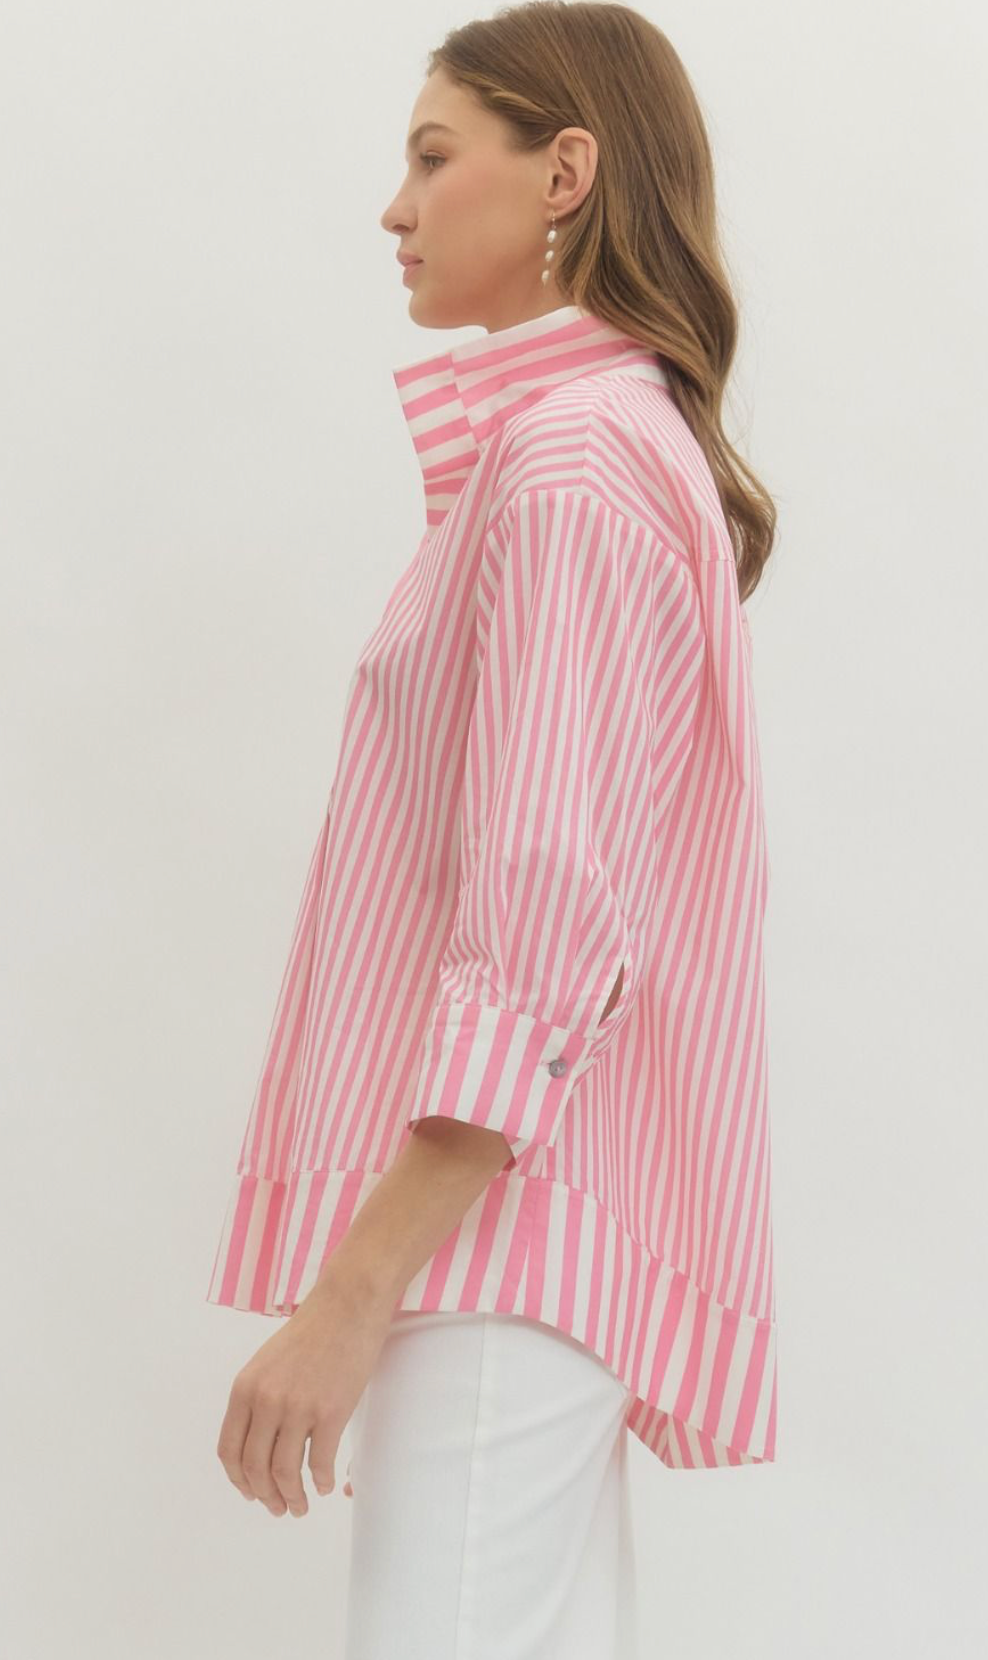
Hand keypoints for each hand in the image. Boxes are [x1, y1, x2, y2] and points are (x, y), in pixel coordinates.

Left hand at [215, 1265, 395, 1516]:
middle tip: (278, 1508)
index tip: (250, 1493)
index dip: (239, 1480)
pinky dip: (319, 1481)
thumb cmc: (311, 1331)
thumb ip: (257, 1399)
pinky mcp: (331, 1411)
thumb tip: (258, 1444)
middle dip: (265, 1496)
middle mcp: (266, 1400)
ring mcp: (298, 1407)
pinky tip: (324, 1485)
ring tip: (299, 1507)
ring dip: (292, 1497)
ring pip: (285, 1472)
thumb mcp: (267, 1363)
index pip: (229, 1451)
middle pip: (255, 1468)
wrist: (347, 1305)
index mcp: (245, 1388)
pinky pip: (319, 1462)